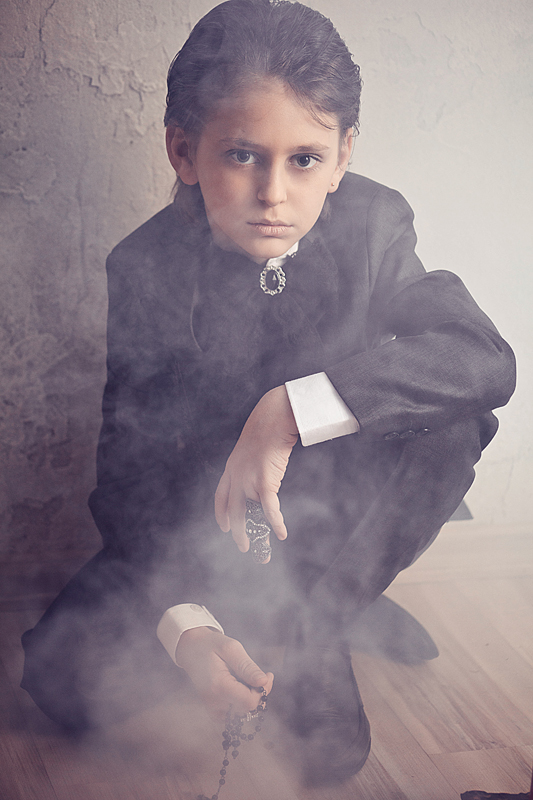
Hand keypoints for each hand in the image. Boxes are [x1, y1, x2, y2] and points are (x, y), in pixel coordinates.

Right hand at [175, 627, 273, 718]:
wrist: (191, 648)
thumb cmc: (211, 645)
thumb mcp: (231, 648)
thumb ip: (247, 667)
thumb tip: (263, 682)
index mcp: (218, 686)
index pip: (249, 702)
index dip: (264, 691)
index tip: (268, 675)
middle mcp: (214, 702)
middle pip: (248, 709)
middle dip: (259, 693)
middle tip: (261, 675)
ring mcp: (212, 708)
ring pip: (242, 713)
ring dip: (251, 698)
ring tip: (247, 679)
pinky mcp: (212, 710)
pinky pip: (233, 716)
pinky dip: (241, 704)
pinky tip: (240, 689)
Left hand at [214, 386, 298, 560]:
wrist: (273, 417)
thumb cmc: (268, 427)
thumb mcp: (254, 446)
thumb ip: (254, 460)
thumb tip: (265, 462)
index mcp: (232, 468)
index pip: (220, 496)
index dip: (221, 514)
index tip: (224, 527)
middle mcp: (236, 476)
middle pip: (233, 511)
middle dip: (238, 532)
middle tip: (243, 547)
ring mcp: (248, 480)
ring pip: (249, 515)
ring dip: (256, 535)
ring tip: (262, 551)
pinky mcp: (265, 481)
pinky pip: (269, 509)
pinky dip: (275, 524)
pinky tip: (282, 534)